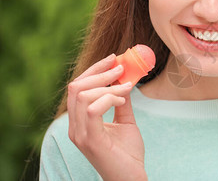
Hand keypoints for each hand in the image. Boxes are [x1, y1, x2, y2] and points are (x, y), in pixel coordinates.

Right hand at [67, 54, 146, 180]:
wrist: (131, 178)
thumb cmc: (128, 153)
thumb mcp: (125, 120)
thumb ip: (121, 101)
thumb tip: (124, 79)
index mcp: (80, 121)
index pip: (77, 87)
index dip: (94, 70)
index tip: (113, 59)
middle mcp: (75, 127)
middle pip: (76, 86)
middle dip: (99, 72)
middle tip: (121, 68)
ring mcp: (80, 134)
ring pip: (82, 95)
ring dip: (107, 85)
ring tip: (126, 88)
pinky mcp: (91, 140)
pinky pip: (93, 109)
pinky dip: (109, 97)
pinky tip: (123, 100)